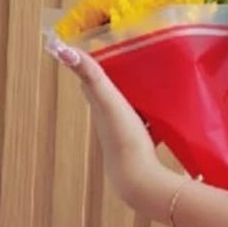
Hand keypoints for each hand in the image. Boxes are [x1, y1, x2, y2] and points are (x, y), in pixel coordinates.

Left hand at [44, 34, 157, 203]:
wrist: (139, 179)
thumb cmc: (123, 139)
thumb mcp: (108, 100)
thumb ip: (89, 75)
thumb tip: (60, 49)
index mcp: (100, 107)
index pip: (90, 82)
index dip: (92, 64)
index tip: (99, 47)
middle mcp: (109, 121)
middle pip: (110, 95)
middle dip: (117, 79)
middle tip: (129, 60)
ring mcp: (126, 135)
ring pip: (130, 110)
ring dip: (136, 97)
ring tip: (151, 81)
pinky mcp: (143, 146)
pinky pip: (149, 126)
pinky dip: (154, 116)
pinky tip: (167, 112)